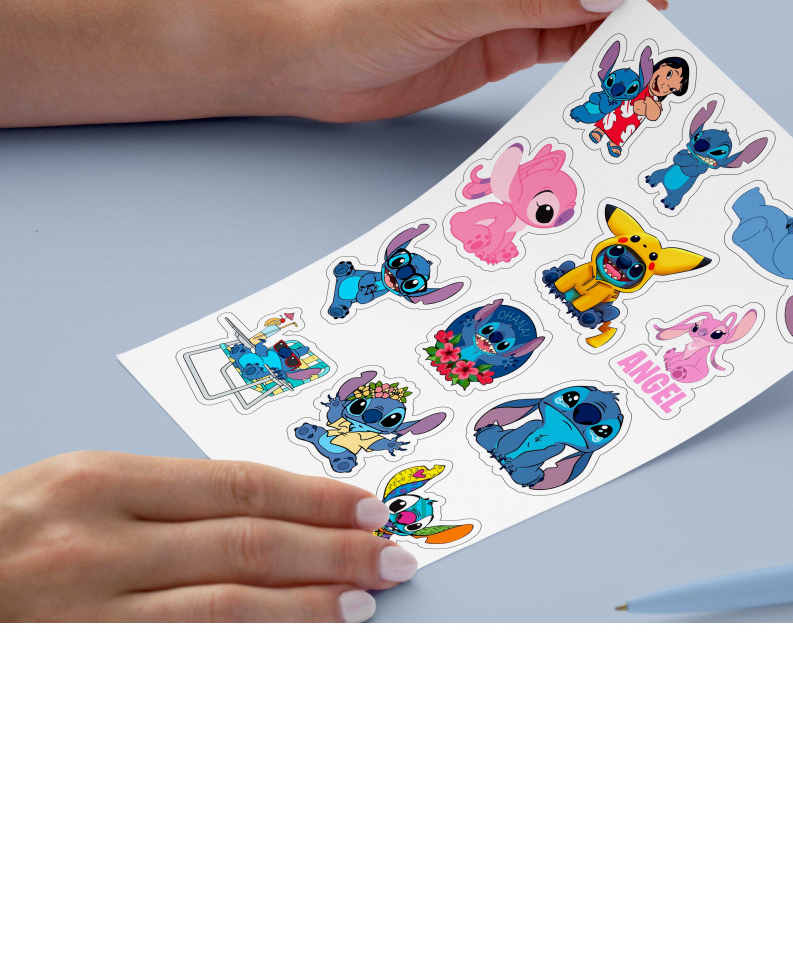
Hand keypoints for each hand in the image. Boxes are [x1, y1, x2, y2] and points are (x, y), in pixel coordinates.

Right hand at [0, 451, 417, 621]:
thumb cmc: (6, 533)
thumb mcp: (75, 489)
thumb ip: (164, 499)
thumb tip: (269, 513)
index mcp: (100, 484)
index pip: (238, 487)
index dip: (314, 500)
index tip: (368, 508)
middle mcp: (99, 547)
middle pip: (247, 546)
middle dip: (333, 552)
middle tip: (394, 556)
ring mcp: (91, 617)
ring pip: (227, 612)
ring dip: (307, 608)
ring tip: (362, 603)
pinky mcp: (87, 668)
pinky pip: (186, 662)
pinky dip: (251, 656)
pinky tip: (295, 650)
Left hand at [280, 0, 667, 121]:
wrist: (311, 63)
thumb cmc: (362, 12)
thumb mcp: (451, 1)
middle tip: (652, 32)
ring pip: (588, 0)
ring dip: (614, 27)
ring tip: (637, 61)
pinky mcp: (510, 37)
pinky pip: (567, 39)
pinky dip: (590, 56)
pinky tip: (605, 75)